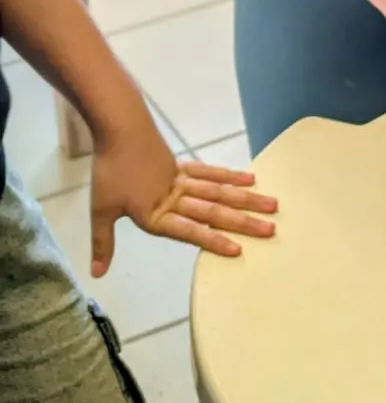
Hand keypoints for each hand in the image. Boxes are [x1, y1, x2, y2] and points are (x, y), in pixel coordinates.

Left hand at [90, 112, 276, 276]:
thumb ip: (103, 242)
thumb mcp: (100, 210)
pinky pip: (212, 173)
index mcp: (157, 214)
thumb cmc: (110, 171)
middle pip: (213, 211)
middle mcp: (176, 198)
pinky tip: (250, 180)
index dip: (213, 240)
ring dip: (246, 200)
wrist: (119, 129)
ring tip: (272, 205)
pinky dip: (231, 176)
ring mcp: (183, 181)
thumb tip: (96, 273)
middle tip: (270, 229)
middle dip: (243, 222)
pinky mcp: (184, 166)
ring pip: (220, 192)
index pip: (189, 230)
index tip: (238, 249)